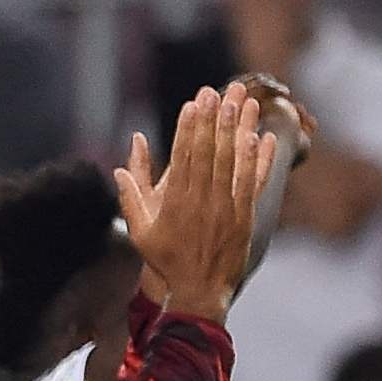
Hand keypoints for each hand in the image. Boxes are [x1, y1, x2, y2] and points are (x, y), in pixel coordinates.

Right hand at [113, 85, 275, 323]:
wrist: (199, 289)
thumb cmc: (165, 258)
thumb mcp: (139, 229)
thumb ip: (130, 195)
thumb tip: (118, 167)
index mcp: (177, 203)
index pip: (185, 156)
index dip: (191, 127)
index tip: (195, 103)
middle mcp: (205, 201)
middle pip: (213, 152)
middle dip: (217, 119)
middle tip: (221, 91)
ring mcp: (229, 207)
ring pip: (236, 161)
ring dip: (242, 129)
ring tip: (245, 102)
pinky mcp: (246, 214)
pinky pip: (254, 180)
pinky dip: (260, 158)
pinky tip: (262, 136)